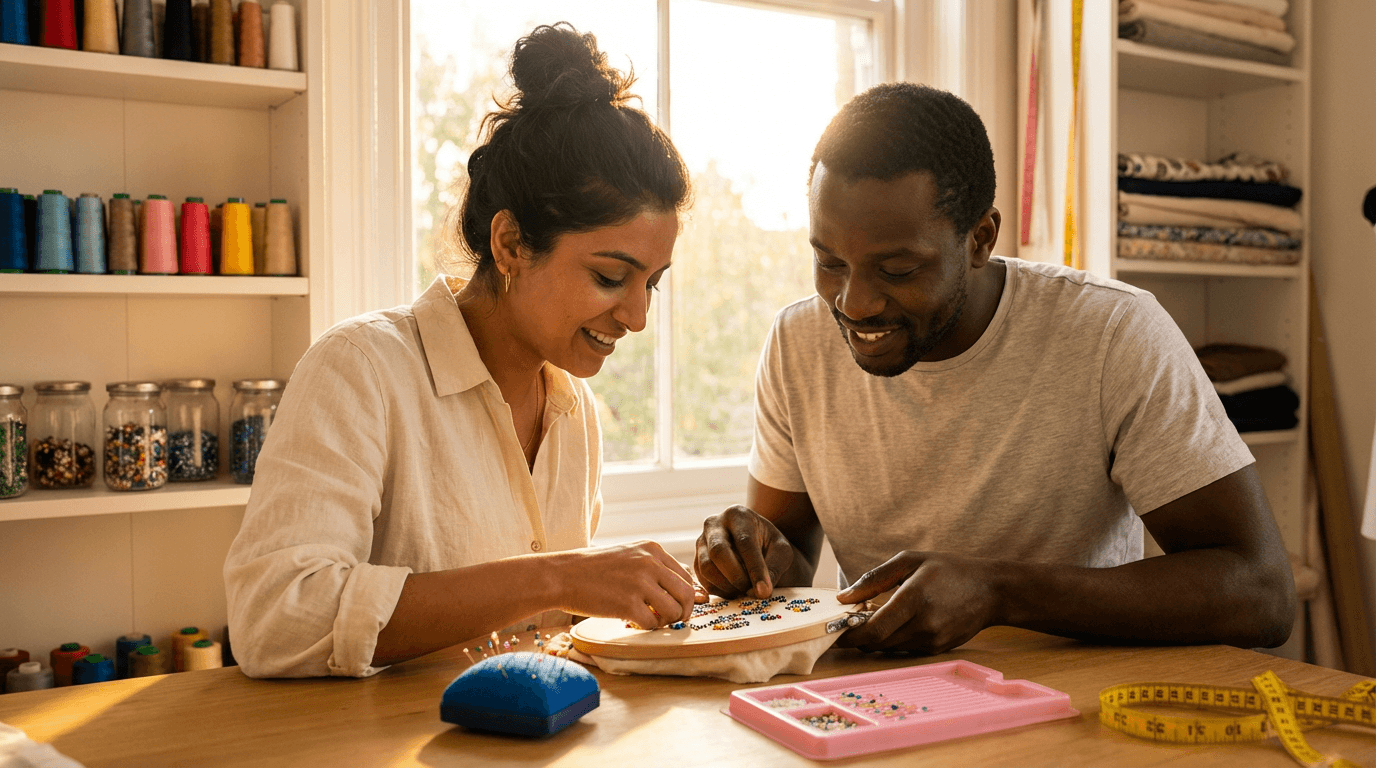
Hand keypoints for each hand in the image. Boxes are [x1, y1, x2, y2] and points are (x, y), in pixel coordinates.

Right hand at [555, 541, 704, 628]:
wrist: (561, 575)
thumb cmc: (594, 569)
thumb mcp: (630, 556)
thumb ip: (658, 570)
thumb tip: (696, 592)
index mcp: (652, 550)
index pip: (687, 577)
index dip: (687, 597)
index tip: (680, 607)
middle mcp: (650, 563)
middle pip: (687, 595)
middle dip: (683, 612)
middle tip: (670, 619)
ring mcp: (639, 583)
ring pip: (674, 611)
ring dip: (665, 621)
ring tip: (649, 619)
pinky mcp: (627, 604)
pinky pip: (652, 623)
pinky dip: (646, 627)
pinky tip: (633, 621)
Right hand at [695, 505, 794, 598]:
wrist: (754, 544)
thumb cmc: (769, 545)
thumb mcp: (781, 551)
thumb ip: (774, 568)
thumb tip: (761, 592)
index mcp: (738, 515)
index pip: (745, 542)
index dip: (755, 568)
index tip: (765, 590)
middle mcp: (714, 524)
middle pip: (718, 551)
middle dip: (736, 577)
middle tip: (752, 592)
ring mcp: (701, 541)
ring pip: (706, 567)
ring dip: (727, 586)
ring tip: (745, 591)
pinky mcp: (696, 559)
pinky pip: (702, 579)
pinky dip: (719, 591)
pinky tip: (735, 592)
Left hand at [835, 551, 999, 653]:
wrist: (991, 590)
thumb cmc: (948, 569)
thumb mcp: (910, 561)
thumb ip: (874, 579)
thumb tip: (844, 597)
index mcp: (914, 599)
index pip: (873, 629)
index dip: (848, 634)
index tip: (832, 630)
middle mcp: (924, 625)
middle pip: (877, 642)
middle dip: (858, 635)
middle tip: (847, 622)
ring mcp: (932, 640)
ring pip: (889, 647)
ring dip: (875, 637)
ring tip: (873, 617)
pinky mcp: (937, 649)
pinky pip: (904, 648)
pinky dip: (894, 638)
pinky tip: (898, 621)